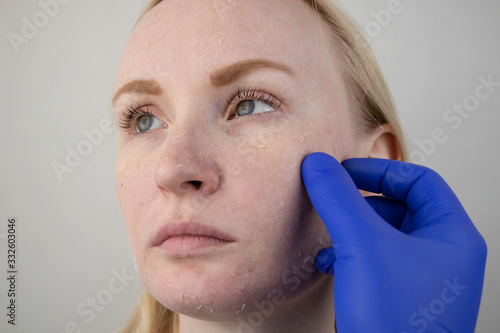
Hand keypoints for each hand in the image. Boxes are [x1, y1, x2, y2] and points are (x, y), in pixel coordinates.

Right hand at [301, 153, 486, 332]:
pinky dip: (350, 255)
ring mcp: (423, 280)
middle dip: (361, 202)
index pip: (420, 181)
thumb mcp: (362, 246)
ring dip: (352, 229)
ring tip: (328, 233)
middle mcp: (443, 256)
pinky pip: (375, 262)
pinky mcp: (401, 300)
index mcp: (452, 236)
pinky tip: (328, 264)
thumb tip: (317, 163)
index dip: (380, 170)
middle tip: (332, 197)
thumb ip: (339, 198)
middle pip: (401, 207)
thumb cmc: (393, 320)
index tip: (344, 171)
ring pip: (384, 236)